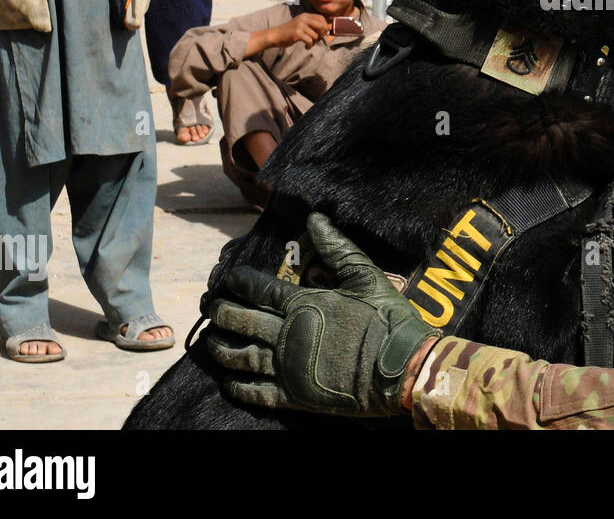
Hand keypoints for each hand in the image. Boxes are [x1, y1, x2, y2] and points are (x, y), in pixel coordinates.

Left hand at [206, 213, 438, 416]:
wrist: (402, 367)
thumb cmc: (387, 318)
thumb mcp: (366, 275)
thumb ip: (337, 247)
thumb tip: (315, 218)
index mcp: (304, 304)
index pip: (258, 288)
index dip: (238, 281)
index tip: (228, 278)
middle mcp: (288, 334)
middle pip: (240, 320)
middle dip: (221, 311)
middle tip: (213, 306)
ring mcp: (288, 368)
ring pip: (240, 356)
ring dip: (220, 347)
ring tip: (211, 340)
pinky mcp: (295, 396)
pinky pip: (255, 392)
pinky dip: (237, 386)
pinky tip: (229, 380)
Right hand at [271, 13, 329, 48]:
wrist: (275, 35)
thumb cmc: (289, 31)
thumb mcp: (300, 24)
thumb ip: (311, 25)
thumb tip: (327, 30)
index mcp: (305, 16)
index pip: (321, 18)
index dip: (325, 26)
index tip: (324, 33)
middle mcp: (303, 19)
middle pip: (321, 26)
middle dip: (322, 35)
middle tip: (317, 40)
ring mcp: (300, 26)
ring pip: (315, 35)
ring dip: (314, 42)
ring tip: (310, 44)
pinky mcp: (297, 33)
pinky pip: (310, 41)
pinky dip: (310, 46)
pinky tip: (306, 47)